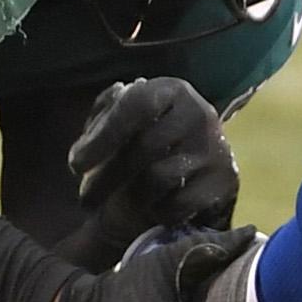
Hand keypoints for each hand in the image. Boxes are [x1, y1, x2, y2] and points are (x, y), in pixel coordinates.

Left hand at [72, 79, 239, 257]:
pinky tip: (150, 210)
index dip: (103, 136)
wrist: (184, 177)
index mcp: (170, 90)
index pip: (136, 105)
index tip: (74, 165)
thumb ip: (103, 117)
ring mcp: (216, 147)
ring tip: (116, 203)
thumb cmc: (139, 143)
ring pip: (159, 178)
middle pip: (144, 147)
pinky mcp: (227, 181)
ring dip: (129, 197)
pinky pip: (179, 204)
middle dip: (105, 178)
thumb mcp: (117, 122)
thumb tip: (98, 127)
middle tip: (84, 199)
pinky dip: (158, 211)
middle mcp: (199, 112)